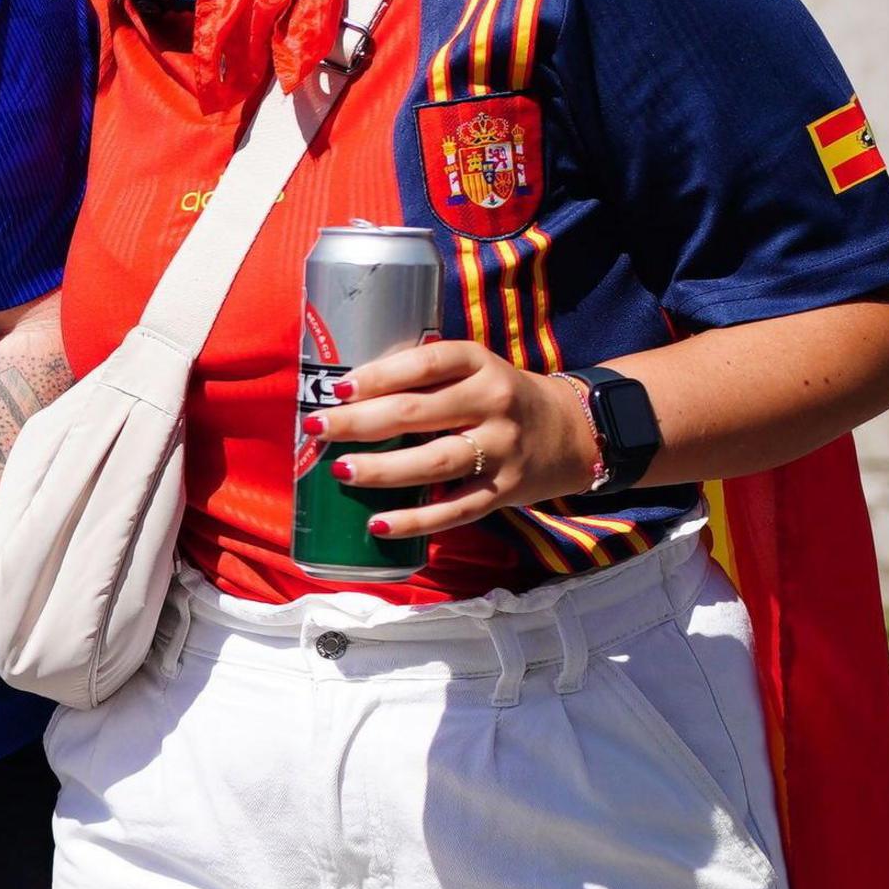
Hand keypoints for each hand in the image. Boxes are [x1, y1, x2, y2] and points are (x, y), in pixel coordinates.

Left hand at [310, 339, 603, 537]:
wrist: (571, 432)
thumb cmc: (496, 397)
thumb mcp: (472, 371)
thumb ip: (422, 377)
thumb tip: (340, 392)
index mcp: (479, 364)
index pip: (426, 363)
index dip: (380, 375)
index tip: (339, 388)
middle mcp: (494, 402)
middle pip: (418, 414)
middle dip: (361, 422)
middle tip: (317, 428)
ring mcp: (501, 449)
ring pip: (434, 462)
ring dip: (383, 469)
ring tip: (340, 470)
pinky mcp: (504, 491)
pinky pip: (454, 510)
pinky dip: (414, 521)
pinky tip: (376, 525)